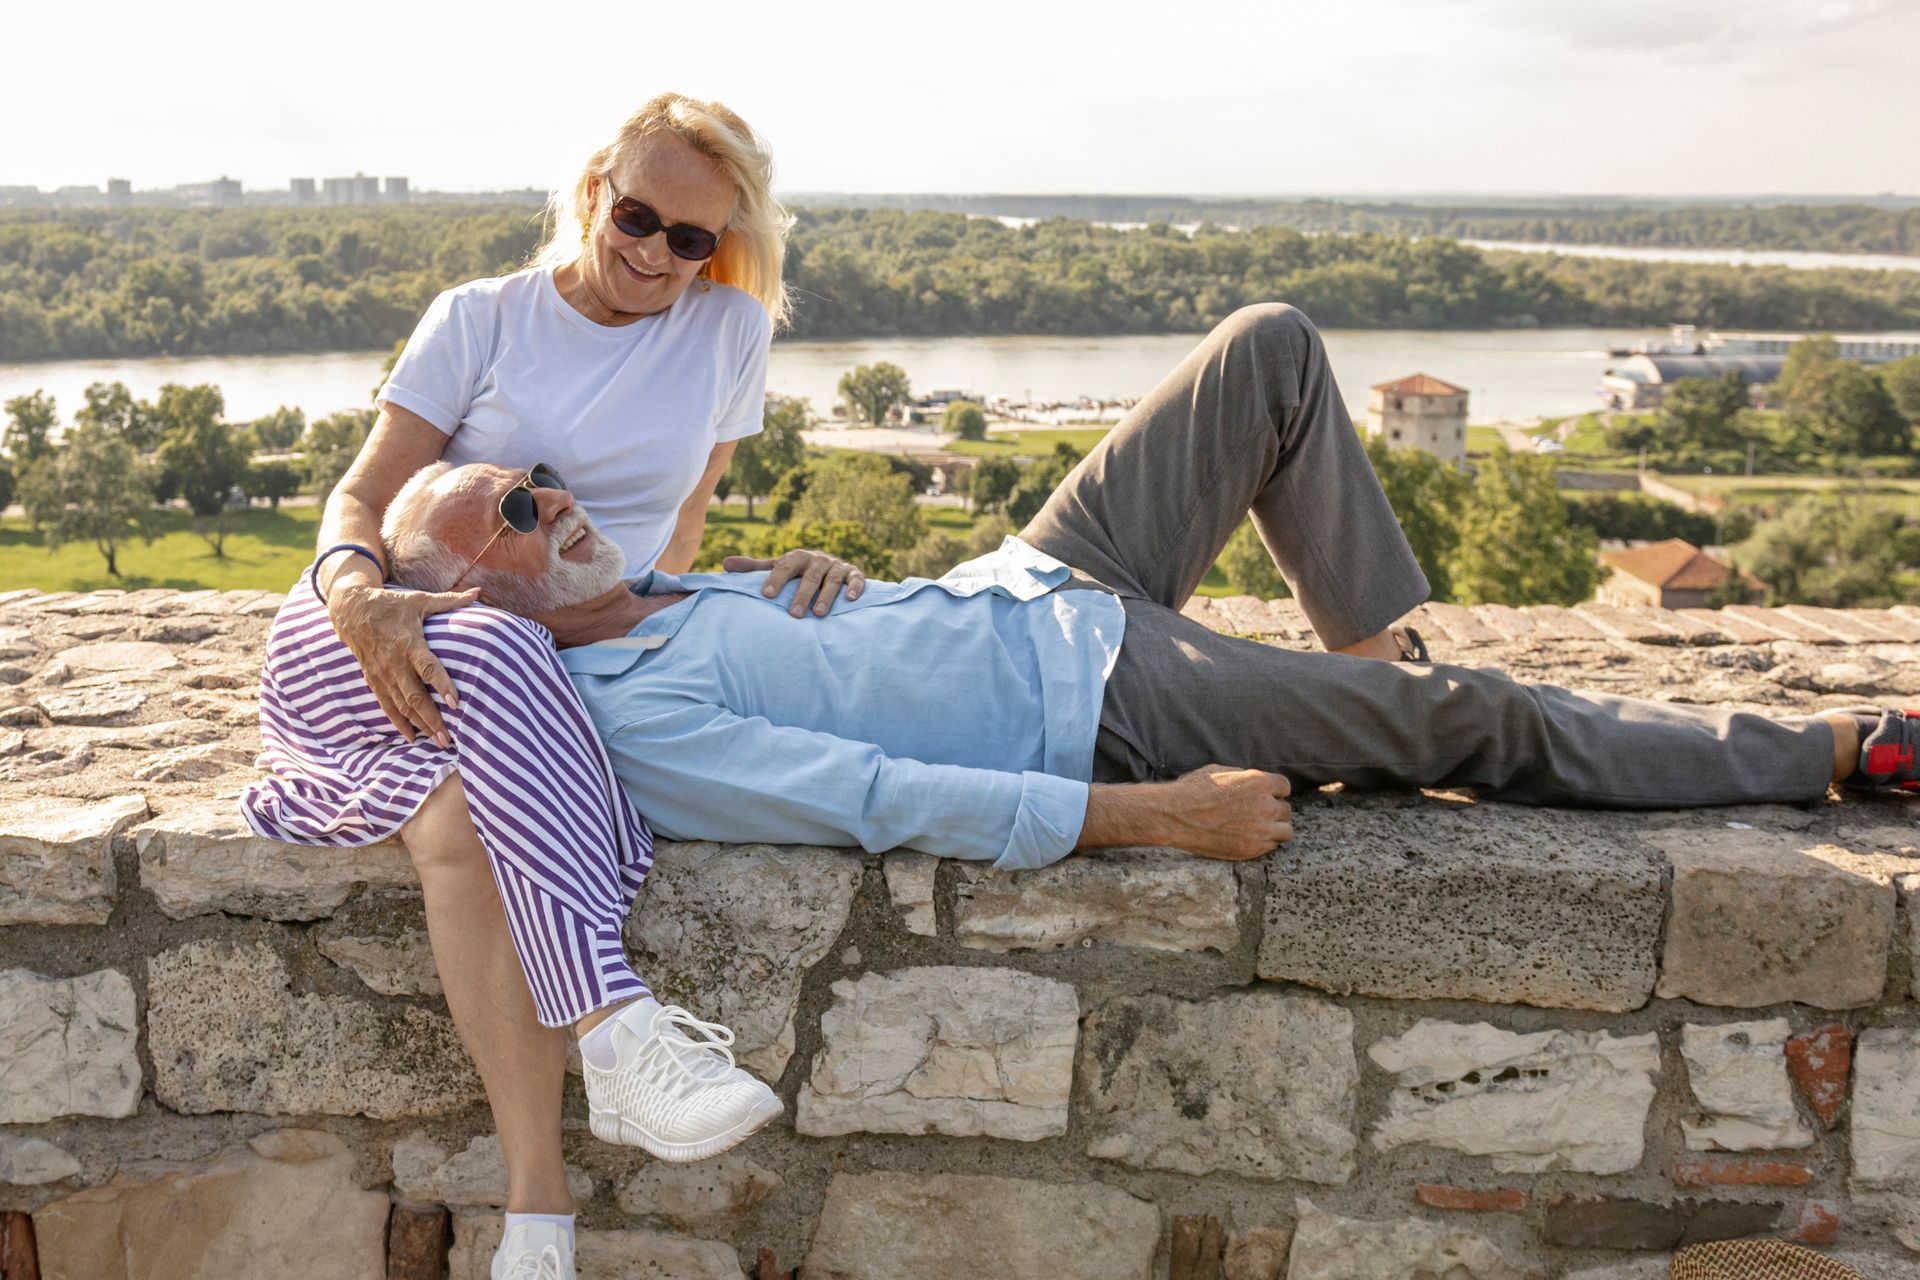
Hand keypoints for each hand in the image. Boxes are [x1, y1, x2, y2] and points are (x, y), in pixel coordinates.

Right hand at [326, 581, 480, 746]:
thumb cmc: (392, 604)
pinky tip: (412, 738)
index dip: (442, 685)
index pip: (428, 667)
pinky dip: (399, 724)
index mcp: (408, 642)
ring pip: (401, 706)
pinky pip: (386, 706)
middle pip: (414, 696)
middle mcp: (394, 663)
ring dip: (420, 725)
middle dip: (432, 719)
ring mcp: (382, 674)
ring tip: (439, 743)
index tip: (456, 703)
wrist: (350, 610)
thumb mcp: (419, 599)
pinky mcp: (374, 680)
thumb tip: (478, 593)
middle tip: (449, 739)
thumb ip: (449, 601)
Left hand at [724, 548, 866, 616]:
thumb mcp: (778, 568)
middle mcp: (818, 559)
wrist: (829, 569)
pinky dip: (854, 588)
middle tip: (794, 614)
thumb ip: (754, 568)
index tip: (766, 595)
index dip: (776, 579)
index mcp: (797, 557)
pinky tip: (849, 600)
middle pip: (809, 576)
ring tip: (817, 614)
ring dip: (826, 596)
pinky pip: (856, 579)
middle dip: (802, 594)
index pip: (784, 565)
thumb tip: (724, 564)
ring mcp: (837, 566)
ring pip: (832, 580)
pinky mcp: (854, 574)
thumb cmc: (798, 573)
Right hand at [1159, 764, 1294, 859]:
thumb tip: (1251, 781)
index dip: (1275, 791)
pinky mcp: (1252, 849)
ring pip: (1286, 831)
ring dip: (1275, 828)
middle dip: (1274, 810)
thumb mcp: (1219, 771)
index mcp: (1258, 782)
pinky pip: (1271, 846)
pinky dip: (1264, 843)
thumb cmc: (1193, 790)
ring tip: (1261, 828)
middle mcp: (1265, 805)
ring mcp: (1260, 829)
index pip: (1285, 786)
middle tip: (1259, 813)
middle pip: (1287, 810)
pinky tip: (1249, 838)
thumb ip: (1243, 777)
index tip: (1267, 795)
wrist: (1176, 816)